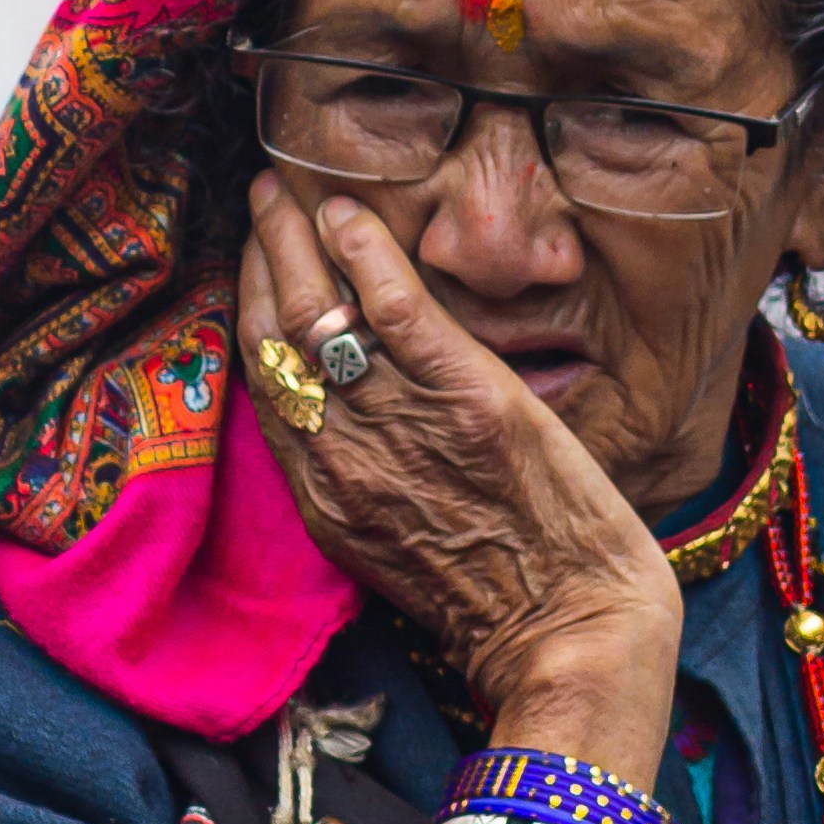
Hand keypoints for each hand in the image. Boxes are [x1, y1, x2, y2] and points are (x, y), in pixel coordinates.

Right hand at [239, 175, 681, 792]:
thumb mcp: (400, 548)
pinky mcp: (469, 402)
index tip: (254, 259)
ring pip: (321, 312)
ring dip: (300, 237)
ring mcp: (404, 426)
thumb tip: (359, 413)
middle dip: (263, 255)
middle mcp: (345, 457)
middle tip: (263, 198)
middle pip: (276, 335)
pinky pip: (396, 310)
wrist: (572, 633)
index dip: (252, 311)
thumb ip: (368, 477)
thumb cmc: (503, 603)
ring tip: (292, 189)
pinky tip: (351, 212)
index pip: (267, 383)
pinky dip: (367, 252)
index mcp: (326, 495)